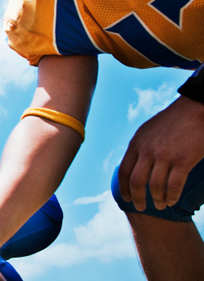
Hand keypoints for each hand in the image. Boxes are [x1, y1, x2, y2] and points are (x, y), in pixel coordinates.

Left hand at [119, 96, 203, 210]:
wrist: (195, 109)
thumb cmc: (172, 121)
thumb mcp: (147, 131)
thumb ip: (139, 147)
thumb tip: (133, 163)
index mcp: (136, 144)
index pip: (124, 171)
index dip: (123, 188)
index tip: (126, 198)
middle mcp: (147, 151)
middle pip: (136, 182)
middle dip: (137, 198)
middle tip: (141, 208)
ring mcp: (165, 156)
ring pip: (154, 186)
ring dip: (157, 200)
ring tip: (161, 206)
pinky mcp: (183, 160)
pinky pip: (174, 185)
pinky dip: (172, 196)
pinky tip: (173, 200)